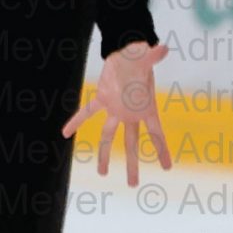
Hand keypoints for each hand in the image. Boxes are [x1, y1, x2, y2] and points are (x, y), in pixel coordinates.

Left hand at [61, 41, 171, 185]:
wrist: (128, 53)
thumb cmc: (140, 59)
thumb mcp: (146, 60)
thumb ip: (153, 56)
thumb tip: (161, 47)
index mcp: (146, 109)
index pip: (156, 133)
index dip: (162, 150)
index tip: (167, 167)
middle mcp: (131, 114)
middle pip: (132, 144)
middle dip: (133, 165)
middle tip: (133, 184)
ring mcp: (116, 109)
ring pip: (109, 136)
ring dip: (105, 154)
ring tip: (103, 173)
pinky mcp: (103, 100)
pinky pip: (87, 113)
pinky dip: (76, 121)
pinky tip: (65, 132)